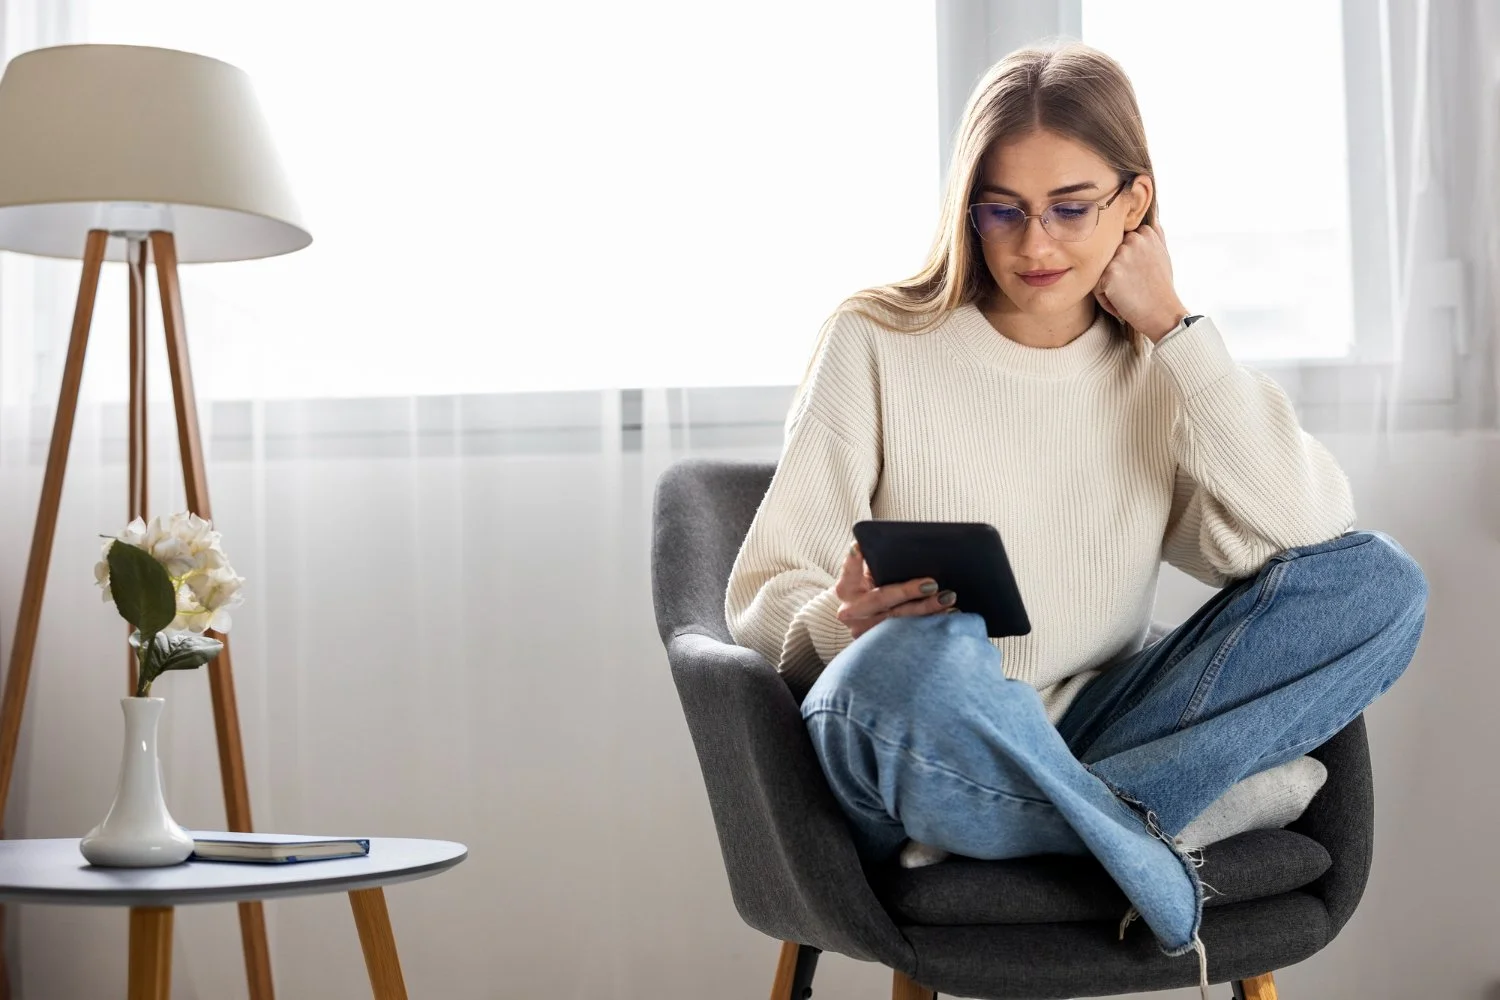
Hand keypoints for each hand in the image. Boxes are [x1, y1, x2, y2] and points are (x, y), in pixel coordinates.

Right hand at [835, 542, 956, 640]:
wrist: (863, 620)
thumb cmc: (870, 589)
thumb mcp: (866, 576)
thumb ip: (875, 564)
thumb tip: (898, 547)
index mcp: (845, 588)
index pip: (849, 570)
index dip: (853, 559)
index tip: (860, 546)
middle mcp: (851, 610)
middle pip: (881, 598)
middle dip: (907, 591)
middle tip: (932, 584)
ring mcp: (864, 630)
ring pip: (898, 619)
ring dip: (926, 608)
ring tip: (947, 597)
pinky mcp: (880, 643)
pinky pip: (908, 632)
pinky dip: (929, 623)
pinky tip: (947, 613)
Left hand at [1093, 223, 1188, 341]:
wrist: (1163, 313)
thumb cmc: (1161, 287)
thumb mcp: (1163, 255)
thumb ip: (1155, 235)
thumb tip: (1150, 219)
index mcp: (1145, 233)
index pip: (1119, 243)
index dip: (1126, 263)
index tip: (1140, 275)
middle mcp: (1132, 240)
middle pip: (1107, 257)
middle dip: (1115, 274)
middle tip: (1134, 287)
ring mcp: (1120, 255)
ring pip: (1100, 272)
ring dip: (1109, 287)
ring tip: (1129, 294)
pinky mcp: (1110, 273)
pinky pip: (1096, 288)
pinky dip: (1106, 299)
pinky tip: (1123, 303)